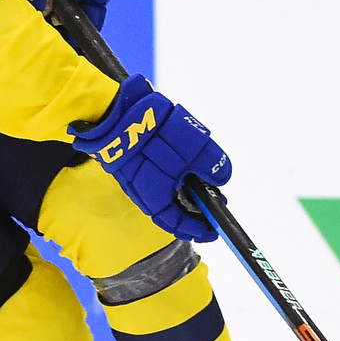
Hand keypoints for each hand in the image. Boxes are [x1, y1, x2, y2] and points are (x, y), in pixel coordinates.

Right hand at [69, 73, 230, 242]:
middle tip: (213, 200)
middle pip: (172, 211)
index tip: (214, 228)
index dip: (199, 229)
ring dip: (184, 191)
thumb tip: (221, 178)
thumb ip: (213, 167)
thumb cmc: (154, 134)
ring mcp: (137, 179)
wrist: (118, 112)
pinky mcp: (135, 164)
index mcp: (156, 201)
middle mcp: (144, 195)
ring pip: (165, 194)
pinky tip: (183, 164)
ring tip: (202, 179)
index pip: (180, 225)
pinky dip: (174, 178)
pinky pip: (158, 179)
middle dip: (194, 209)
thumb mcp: (196, 150)